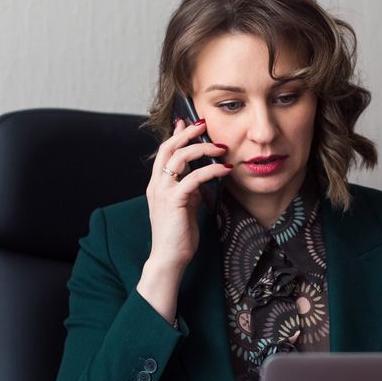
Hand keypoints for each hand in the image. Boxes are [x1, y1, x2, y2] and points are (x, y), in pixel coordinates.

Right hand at [136, 119, 230, 321]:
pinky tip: (225, 169)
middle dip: (187, 132)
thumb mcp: (185, 206)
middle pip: (168, 147)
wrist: (169, 258)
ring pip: (180, 157)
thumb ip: (188, 190)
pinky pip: (193, 178)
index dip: (176, 134)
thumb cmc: (178, 235)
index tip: (189, 122)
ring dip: (202, 148)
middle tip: (204, 123)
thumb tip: (199, 177)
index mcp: (157, 184)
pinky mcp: (174, 201)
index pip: (164, 151)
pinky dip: (211, 170)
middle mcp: (156, 184)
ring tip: (221, 146)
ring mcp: (163, 192)